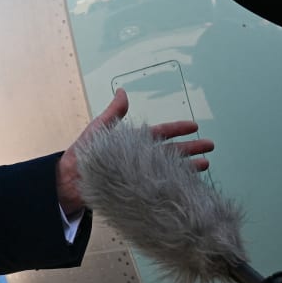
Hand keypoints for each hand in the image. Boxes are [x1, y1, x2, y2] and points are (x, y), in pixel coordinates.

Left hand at [55, 88, 213, 214]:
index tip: (195, 126)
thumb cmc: (84, 155)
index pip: (160, 135)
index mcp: (132, 144)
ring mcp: (141, 176)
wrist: (70, 183)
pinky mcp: (140, 192)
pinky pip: (163, 187)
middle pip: (170, 152)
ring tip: (206, 165)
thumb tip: (122, 91)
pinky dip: (176, 185)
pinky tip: (189, 186)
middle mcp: (140, 160)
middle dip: (191, 148)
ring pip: (170, 169)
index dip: (177, 130)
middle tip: (211, 146)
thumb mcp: (99, 131)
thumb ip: (113, 113)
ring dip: (188, 166)